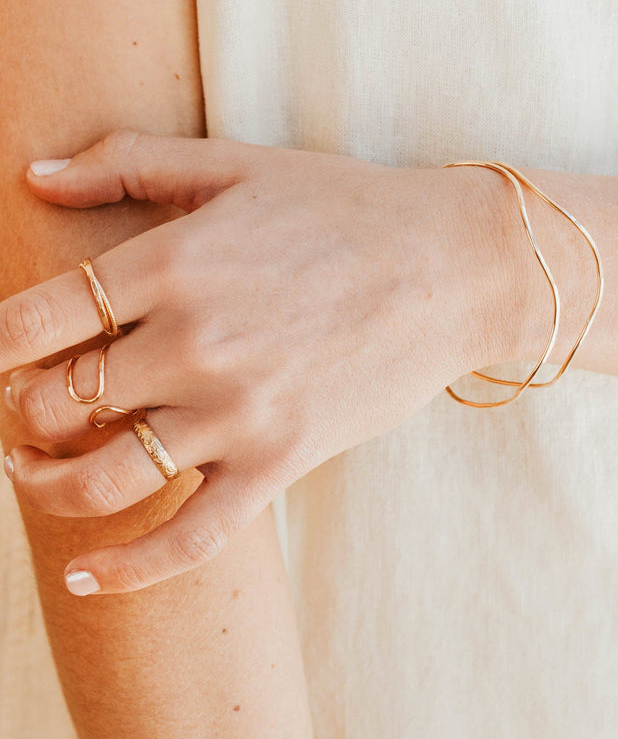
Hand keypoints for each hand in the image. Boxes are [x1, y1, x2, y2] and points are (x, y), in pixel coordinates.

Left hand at [1, 131, 501, 592]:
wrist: (452, 266)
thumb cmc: (344, 208)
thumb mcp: (234, 163)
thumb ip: (127, 161)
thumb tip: (32, 176)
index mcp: (172, 262)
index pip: (33, 321)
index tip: (3, 354)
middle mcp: (194, 342)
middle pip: (53, 404)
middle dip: (18, 411)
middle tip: (24, 406)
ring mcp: (238, 411)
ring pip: (101, 479)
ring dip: (44, 486)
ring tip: (30, 471)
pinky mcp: (281, 461)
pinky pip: (189, 537)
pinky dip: (128, 569)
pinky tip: (86, 577)